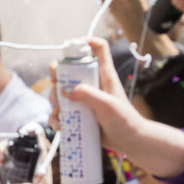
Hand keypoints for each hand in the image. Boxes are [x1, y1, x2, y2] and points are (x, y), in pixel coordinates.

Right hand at [49, 37, 136, 152]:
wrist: (129, 142)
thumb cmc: (124, 121)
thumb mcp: (107, 106)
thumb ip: (88, 95)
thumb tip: (65, 89)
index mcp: (104, 75)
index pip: (98, 48)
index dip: (85, 41)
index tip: (69, 48)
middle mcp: (93, 83)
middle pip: (71, 68)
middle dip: (58, 74)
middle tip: (55, 83)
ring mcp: (85, 97)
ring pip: (62, 90)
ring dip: (54, 100)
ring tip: (58, 112)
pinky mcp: (79, 112)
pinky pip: (62, 110)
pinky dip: (56, 116)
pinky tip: (59, 124)